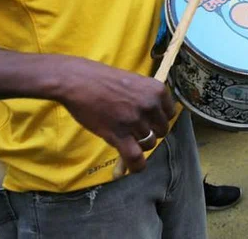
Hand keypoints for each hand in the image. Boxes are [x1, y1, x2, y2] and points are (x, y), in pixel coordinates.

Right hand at [56, 57, 174, 173]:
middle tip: (135, 129)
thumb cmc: (102, 79)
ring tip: (127, 138)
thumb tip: (155, 118)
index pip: (170, 113)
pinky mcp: (119, 135)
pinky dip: (137, 166)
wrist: (77, 81)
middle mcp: (149, 105)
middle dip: (150, 132)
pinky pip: (135, 157)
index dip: (159, 119)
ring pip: (149, 144)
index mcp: (156, 90)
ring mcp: (134, 120)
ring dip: (139, 145)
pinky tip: (134, 167)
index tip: (149, 120)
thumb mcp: (133, 81)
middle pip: (162, 130)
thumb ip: (147, 97)